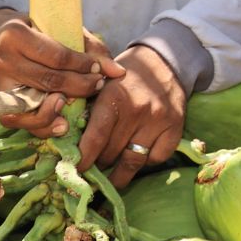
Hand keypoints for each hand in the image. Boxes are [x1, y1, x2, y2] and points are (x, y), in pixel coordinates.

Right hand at [0, 10, 124, 137]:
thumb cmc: (38, 32)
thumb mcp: (63, 30)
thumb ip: (92, 49)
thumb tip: (118, 72)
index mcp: (15, 35)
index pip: (57, 57)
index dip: (83, 66)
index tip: (100, 71)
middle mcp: (1, 59)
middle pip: (48, 81)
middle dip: (79, 86)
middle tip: (97, 86)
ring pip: (30, 107)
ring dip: (59, 111)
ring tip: (77, 104)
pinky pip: (20, 121)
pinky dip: (43, 126)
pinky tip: (62, 124)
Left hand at [78, 44, 185, 188]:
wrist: (164, 61)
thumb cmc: (125, 76)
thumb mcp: (101, 83)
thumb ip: (85, 108)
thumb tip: (65, 142)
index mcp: (114, 97)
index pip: (96, 137)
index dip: (83, 159)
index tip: (75, 171)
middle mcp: (138, 110)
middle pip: (111, 153)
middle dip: (98, 164)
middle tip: (90, 169)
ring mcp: (159, 121)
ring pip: (133, 162)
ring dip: (118, 174)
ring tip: (109, 178)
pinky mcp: (176, 128)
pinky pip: (156, 159)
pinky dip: (144, 162)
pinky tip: (136, 156)